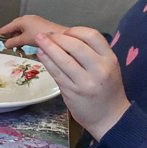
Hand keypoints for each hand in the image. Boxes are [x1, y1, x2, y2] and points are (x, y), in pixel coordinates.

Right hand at [0, 15, 66, 48]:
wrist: (59, 35)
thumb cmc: (41, 35)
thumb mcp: (24, 40)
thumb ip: (12, 42)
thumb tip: (5, 44)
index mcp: (22, 20)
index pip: (6, 27)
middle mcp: (27, 19)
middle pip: (13, 27)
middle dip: (7, 36)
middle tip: (2, 44)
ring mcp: (33, 22)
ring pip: (20, 30)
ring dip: (15, 37)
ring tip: (12, 46)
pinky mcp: (38, 26)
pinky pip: (26, 31)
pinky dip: (22, 37)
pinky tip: (22, 44)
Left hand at [35, 26, 130, 140]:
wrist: (109, 116)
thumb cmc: (106, 90)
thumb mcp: (107, 68)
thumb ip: (92, 55)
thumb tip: (67, 40)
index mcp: (110, 59)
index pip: (93, 36)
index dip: (75, 31)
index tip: (64, 32)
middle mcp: (99, 69)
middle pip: (75, 46)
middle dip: (57, 38)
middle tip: (45, 35)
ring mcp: (85, 81)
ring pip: (63, 60)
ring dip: (48, 48)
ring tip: (39, 41)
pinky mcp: (72, 92)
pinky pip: (56, 73)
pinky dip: (47, 62)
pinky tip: (40, 55)